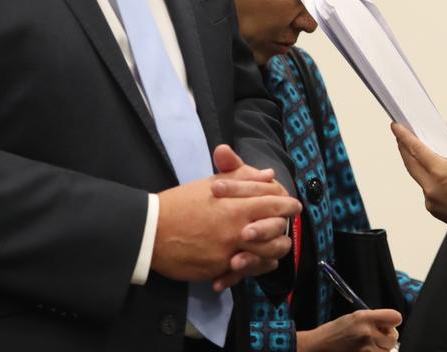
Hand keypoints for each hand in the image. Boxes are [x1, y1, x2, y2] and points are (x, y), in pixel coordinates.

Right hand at [151, 145, 300, 285]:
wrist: (152, 230)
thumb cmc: (182, 202)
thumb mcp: (212, 183)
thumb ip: (242, 178)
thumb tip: (268, 175)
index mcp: (237, 205)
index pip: (274, 204)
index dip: (288, 205)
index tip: (294, 206)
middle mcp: (237, 230)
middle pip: (276, 234)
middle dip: (285, 231)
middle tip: (287, 228)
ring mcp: (228, 252)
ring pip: (265, 257)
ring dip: (273, 253)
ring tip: (276, 249)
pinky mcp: (218, 269)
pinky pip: (244, 272)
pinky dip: (253, 268)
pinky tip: (258, 263)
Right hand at [296, 309, 402, 350]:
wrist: (319, 347)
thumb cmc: (335, 331)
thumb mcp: (353, 317)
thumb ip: (373, 319)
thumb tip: (389, 324)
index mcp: (364, 318)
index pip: (395, 317)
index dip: (393, 321)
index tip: (387, 324)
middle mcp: (367, 333)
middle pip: (393, 338)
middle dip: (387, 338)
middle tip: (376, 337)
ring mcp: (366, 349)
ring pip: (387, 351)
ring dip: (381, 349)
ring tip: (367, 346)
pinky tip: (363, 351)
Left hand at [391, 123, 446, 223]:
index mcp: (441, 174)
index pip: (416, 150)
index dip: (404, 136)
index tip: (396, 126)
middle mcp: (432, 189)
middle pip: (411, 163)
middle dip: (404, 147)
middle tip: (401, 134)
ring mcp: (432, 202)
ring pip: (420, 177)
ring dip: (418, 163)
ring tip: (421, 150)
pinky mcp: (435, 210)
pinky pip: (428, 189)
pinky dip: (430, 178)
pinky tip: (437, 172)